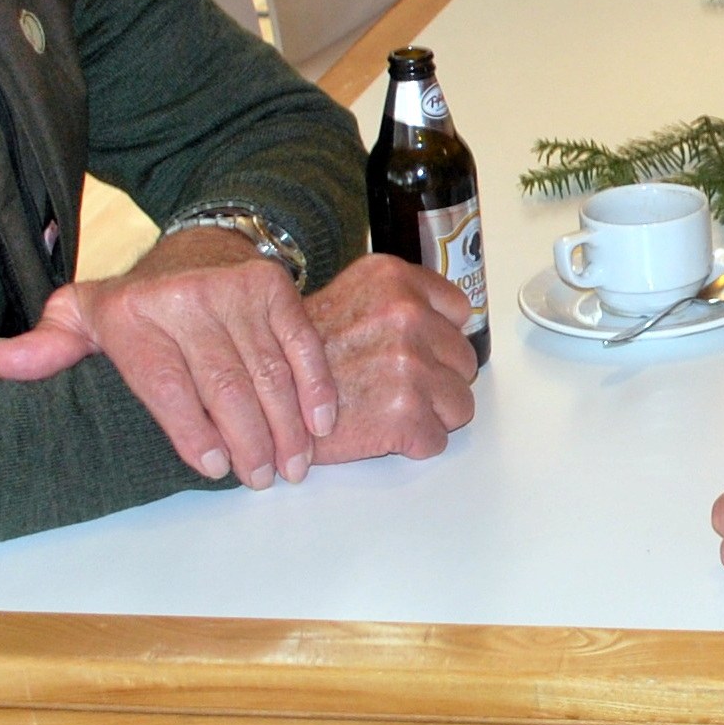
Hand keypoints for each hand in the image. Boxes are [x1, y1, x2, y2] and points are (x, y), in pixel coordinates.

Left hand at [0, 227, 333, 486]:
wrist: (196, 244)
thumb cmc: (137, 302)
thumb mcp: (82, 317)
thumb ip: (43, 348)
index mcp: (133, 314)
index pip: (166, 382)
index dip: (190, 429)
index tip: (211, 467)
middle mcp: (185, 298)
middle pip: (224, 382)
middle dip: (248, 439)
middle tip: (260, 479)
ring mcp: (235, 290)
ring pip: (267, 370)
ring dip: (286, 426)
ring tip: (292, 467)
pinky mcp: (276, 287)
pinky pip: (301, 344)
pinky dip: (316, 386)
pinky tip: (321, 425)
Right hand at [301, 254, 479, 463]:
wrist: (261, 399)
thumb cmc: (300, 358)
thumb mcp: (351, 299)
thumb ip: (397, 302)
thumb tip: (442, 324)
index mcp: (393, 280)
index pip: (459, 311)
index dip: (440, 337)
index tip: (422, 350)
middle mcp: (406, 315)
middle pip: (462, 360)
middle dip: (437, 378)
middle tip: (396, 386)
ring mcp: (409, 364)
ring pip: (459, 403)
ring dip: (430, 413)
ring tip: (388, 409)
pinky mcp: (406, 413)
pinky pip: (438, 439)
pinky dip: (413, 444)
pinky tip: (381, 431)